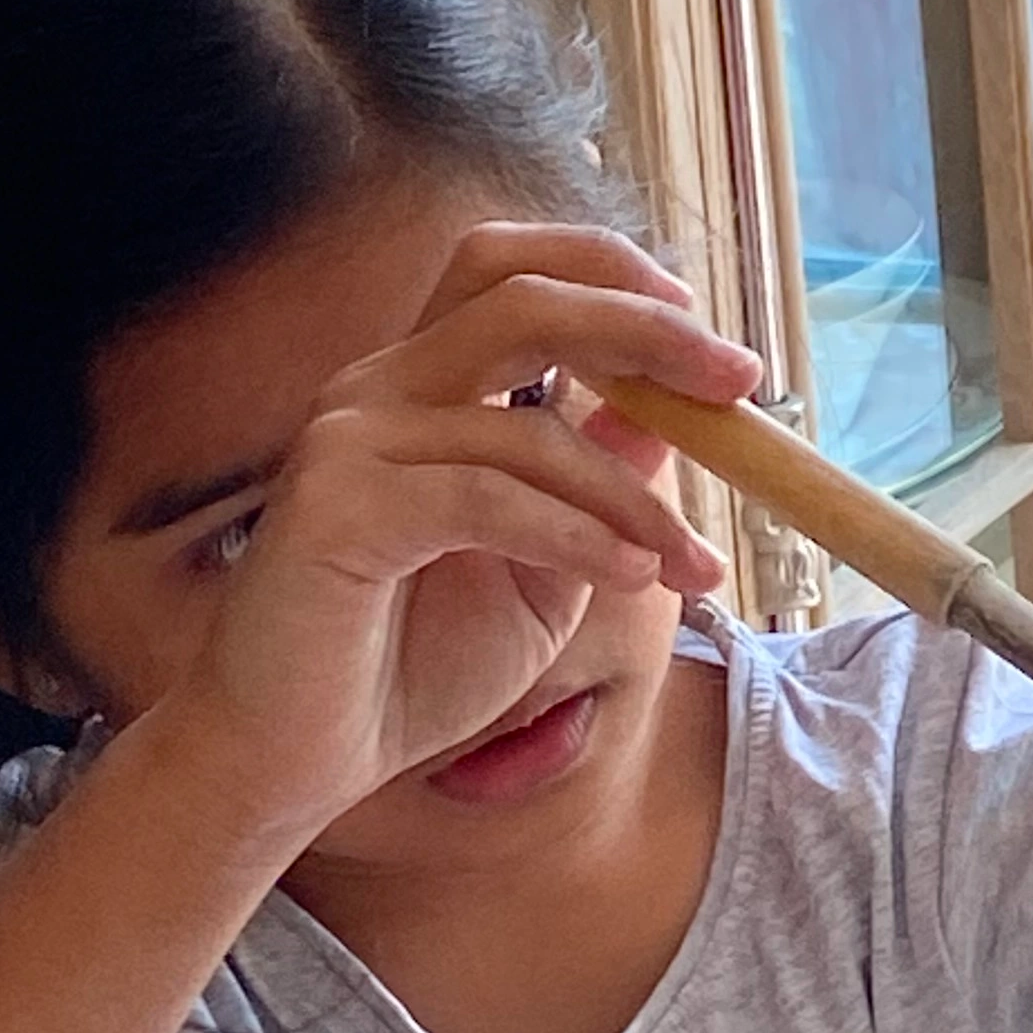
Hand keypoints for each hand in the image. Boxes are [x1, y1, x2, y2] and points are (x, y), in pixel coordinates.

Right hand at [167, 226, 757, 835]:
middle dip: (644, 328)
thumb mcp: (538, 575)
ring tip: (692, 566)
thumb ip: (591, 492)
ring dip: (631, 497)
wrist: (294, 761)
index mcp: (417, 387)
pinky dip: (574, 534)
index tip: (711, 341)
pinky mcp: (335, 509)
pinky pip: (486, 499)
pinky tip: (629, 576)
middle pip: (519, 298)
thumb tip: (669, 416)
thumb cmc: (407, 670)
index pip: (508, 272)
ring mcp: (347, 441)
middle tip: (738, 378)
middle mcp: (375, 390)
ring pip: (525, 428)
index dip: (613, 279)